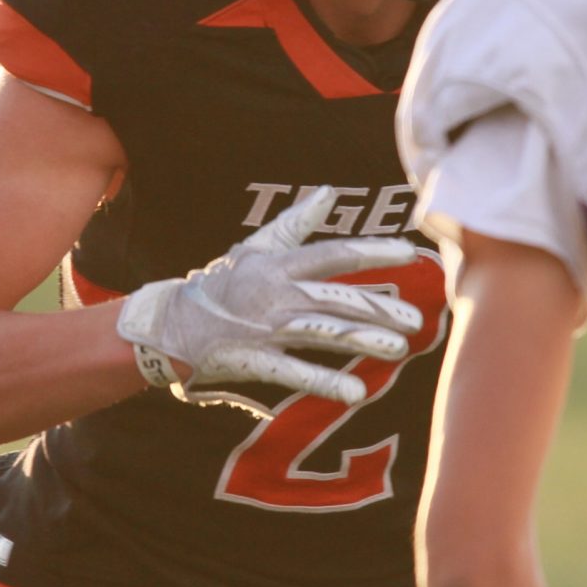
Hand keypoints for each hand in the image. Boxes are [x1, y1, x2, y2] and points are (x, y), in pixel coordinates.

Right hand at [116, 188, 422, 412]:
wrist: (170, 324)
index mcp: (280, 264)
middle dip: (379, 309)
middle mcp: (277, 294)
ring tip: (400, 348)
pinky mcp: (256, 360)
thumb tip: (327, 193)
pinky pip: (296, 372)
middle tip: (416, 318)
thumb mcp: (256, 247)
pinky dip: (325, 383)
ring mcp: (267, 328)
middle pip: (337, 299)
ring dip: (363, 341)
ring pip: (324, 333)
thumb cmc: (220, 284)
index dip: (372, 253)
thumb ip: (296, 223)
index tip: (409, 253)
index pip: (334, 255)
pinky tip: (356, 393)